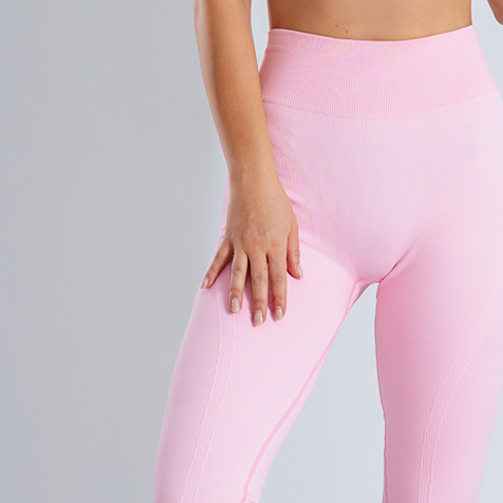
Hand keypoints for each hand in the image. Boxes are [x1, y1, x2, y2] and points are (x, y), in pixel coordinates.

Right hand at [202, 181, 301, 324]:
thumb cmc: (276, 202)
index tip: (279, 314)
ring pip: (237, 273)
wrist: (254, 181)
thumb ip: (293, 252)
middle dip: (259, 302)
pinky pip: (218, 258)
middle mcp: (257, 247)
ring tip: (234, 310)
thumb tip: (298, 274)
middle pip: (258, 280)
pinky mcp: (228, 237)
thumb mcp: (291, 226)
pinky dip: (211, 272)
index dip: (279, 297)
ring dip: (235, 293)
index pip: (279, 277)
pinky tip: (205, 287)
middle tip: (258, 321)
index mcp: (275, 246)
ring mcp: (240, 243)